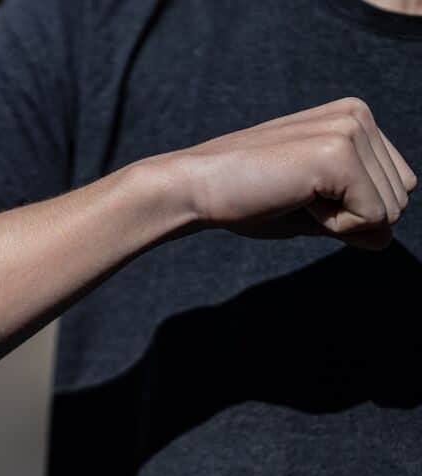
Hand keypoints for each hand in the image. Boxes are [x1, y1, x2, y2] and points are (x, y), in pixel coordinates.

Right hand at [159, 97, 416, 249]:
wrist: (194, 188)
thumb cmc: (243, 198)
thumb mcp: (311, 208)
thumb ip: (354, 217)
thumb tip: (387, 240)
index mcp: (353, 119)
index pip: (396, 187)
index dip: (351, 210)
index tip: (300, 195)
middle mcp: (358, 116)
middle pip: (400, 197)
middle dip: (351, 217)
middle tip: (294, 199)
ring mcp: (350, 130)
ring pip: (391, 209)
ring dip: (340, 221)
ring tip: (292, 197)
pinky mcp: (339, 154)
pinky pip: (372, 217)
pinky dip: (334, 226)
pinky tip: (294, 200)